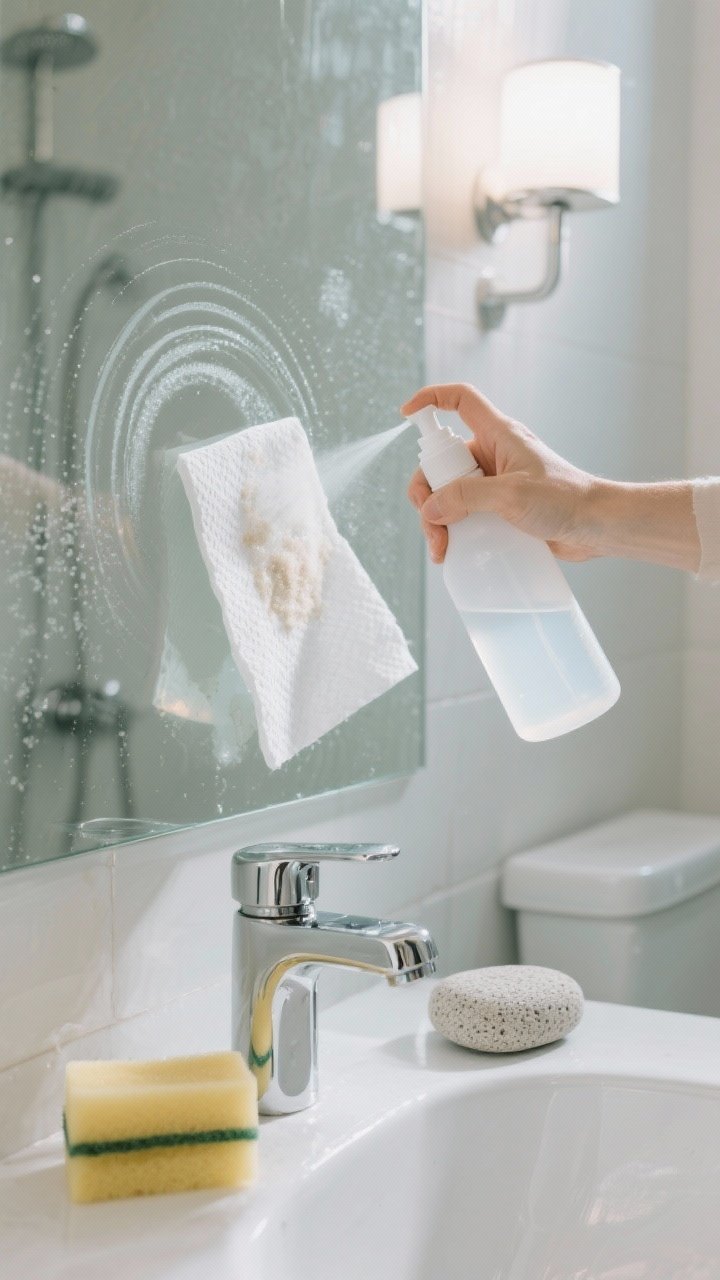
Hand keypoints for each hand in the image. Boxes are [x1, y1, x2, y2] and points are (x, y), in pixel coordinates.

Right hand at [403, 383, 598, 563]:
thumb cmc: (564, 499)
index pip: (460, 401)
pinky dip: (453, 532)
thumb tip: (431, 508)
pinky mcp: (499, 510)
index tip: (406, 414)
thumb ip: (467, 497)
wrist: (596, 527)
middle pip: (441, 463)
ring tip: (442, 549)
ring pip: (449, 494)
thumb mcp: (511, 495)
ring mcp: (494, 484)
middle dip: (428, 494)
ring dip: (437, 520)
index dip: (431, 399)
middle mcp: (492, 456)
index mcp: (498, 435)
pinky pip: (464, 515)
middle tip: (431, 523)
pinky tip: (452, 552)